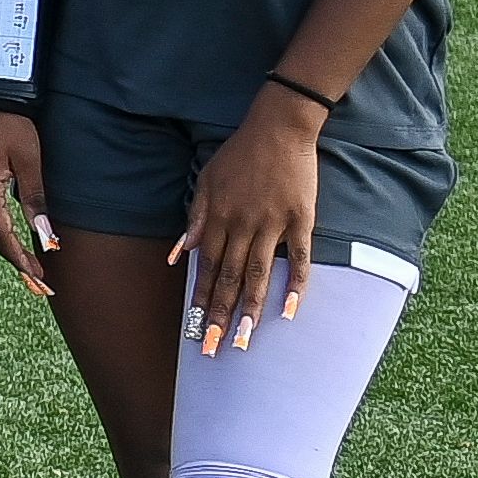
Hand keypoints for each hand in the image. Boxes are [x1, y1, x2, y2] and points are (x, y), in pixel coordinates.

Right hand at [0, 111, 55, 299]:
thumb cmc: (11, 123)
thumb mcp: (29, 161)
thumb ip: (36, 200)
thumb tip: (46, 236)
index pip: (4, 238)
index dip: (23, 261)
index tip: (41, 279)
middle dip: (16, 262)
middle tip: (39, 283)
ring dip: (9, 250)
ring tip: (30, 268)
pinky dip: (2, 234)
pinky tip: (14, 240)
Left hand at [173, 88, 329, 348]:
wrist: (278, 128)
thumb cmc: (238, 156)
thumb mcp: (204, 183)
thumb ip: (193, 220)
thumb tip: (176, 256)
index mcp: (216, 220)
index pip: (206, 270)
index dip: (201, 302)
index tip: (195, 331)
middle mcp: (241, 227)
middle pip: (229, 280)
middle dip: (221, 317)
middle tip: (216, 349)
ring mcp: (272, 225)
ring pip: (259, 275)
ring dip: (251, 310)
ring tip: (246, 339)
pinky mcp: (301, 220)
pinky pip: (299, 258)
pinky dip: (296, 284)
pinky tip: (291, 310)